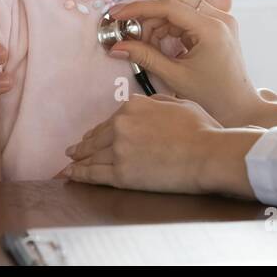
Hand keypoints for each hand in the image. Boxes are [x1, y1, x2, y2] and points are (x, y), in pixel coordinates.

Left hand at [63, 94, 261, 197]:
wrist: (207, 154)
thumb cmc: (200, 129)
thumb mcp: (177, 103)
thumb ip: (155, 102)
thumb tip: (144, 105)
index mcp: (133, 106)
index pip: (110, 120)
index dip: (100, 130)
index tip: (93, 135)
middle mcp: (121, 124)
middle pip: (97, 137)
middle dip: (84, 145)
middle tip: (74, 150)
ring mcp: (118, 149)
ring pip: (92, 156)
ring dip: (79, 160)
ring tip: (70, 163)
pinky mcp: (121, 173)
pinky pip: (94, 174)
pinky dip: (79, 174)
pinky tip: (71, 174)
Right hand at [104, 0, 264, 127]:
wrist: (240, 109)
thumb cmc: (212, 98)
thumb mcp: (175, 77)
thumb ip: (145, 57)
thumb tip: (117, 46)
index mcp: (212, 29)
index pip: (169, 5)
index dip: (139, 8)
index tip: (118, 15)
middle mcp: (220, 18)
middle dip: (148, 14)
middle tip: (130, 33)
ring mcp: (221, 19)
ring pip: (179, 5)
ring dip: (157, 21)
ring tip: (146, 45)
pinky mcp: (217, 25)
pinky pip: (186, 15)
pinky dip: (169, 26)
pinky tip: (160, 45)